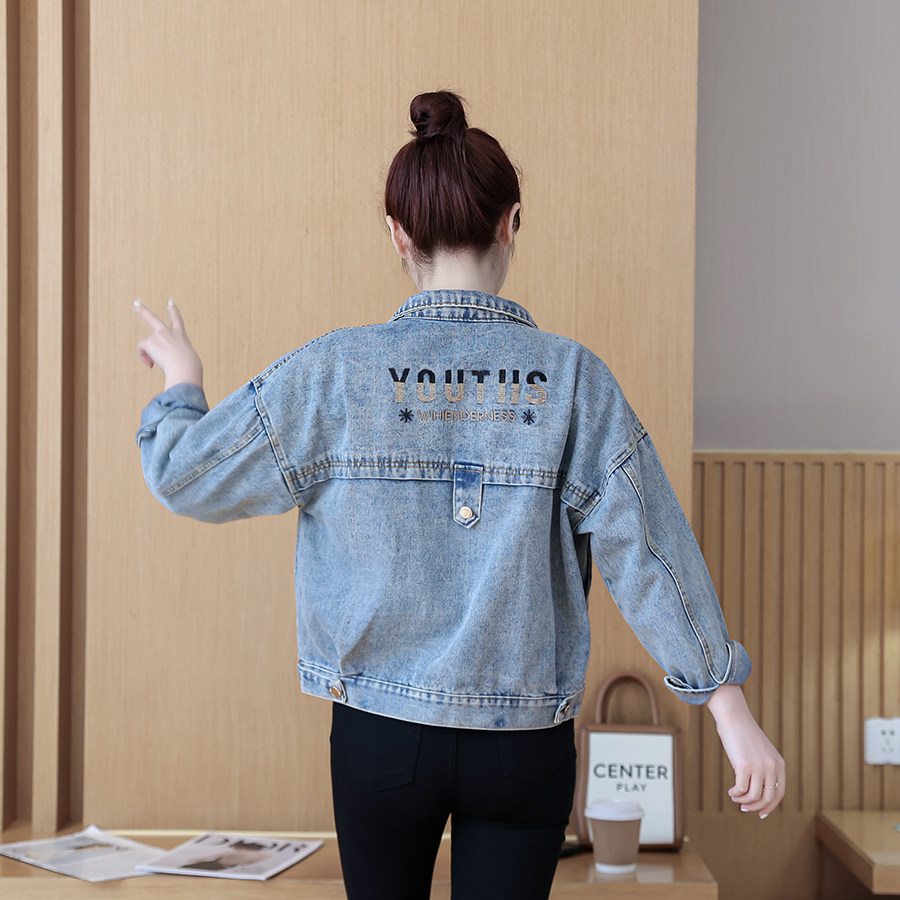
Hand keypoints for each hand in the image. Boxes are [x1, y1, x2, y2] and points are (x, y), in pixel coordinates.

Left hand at [134, 299, 202, 390]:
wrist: (185, 367)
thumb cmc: (190, 369)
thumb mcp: (187, 363)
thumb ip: (176, 360)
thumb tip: (162, 364)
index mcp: (180, 336)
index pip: (177, 320)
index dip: (173, 311)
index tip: (170, 302)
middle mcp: (168, 332)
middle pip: (153, 319)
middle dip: (143, 311)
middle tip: (136, 303)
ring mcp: (158, 336)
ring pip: (146, 345)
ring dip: (148, 353)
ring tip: (154, 363)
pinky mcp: (149, 341)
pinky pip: (142, 351)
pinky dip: (144, 358)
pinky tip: (150, 364)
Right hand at [706, 684, 784, 818]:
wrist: (734, 716)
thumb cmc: (743, 733)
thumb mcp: (760, 752)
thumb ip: (763, 768)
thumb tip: (756, 792)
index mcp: (779, 764)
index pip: (780, 794)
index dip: (770, 807)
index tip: (760, 813)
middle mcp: (772, 767)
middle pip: (768, 798)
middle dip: (755, 807)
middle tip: (744, 808)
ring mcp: (759, 766)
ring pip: (754, 796)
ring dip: (743, 801)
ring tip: (735, 797)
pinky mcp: (744, 765)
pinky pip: (741, 789)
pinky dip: (735, 794)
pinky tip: (730, 791)